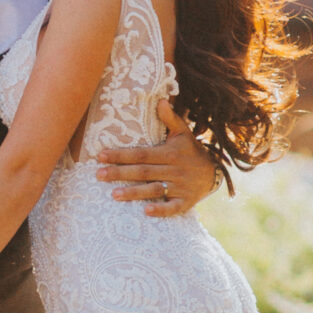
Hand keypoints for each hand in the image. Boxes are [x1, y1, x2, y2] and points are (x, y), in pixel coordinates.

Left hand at [94, 98, 216, 217]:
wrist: (213, 173)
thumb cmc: (190, 151)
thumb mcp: (183, 133)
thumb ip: (171, 118)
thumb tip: (160, 100)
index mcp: (170, 153)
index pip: (142, 153)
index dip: (121, 155)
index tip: (101, 155)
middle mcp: (174, 170)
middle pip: (144, 172)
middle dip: (120, 173)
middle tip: (99, 175)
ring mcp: (180, 187)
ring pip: (154, 190)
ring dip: (134, 193)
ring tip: (113, 195)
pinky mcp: (186, 202)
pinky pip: (173, 208)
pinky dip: (161, 210)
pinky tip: (146, 212)